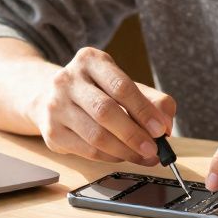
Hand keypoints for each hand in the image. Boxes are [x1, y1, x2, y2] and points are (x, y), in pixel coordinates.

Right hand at [25, 47, 175, 164]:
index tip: (161, 129)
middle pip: (106, 111)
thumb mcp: (123, 85)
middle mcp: (68, 79)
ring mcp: (56, 106)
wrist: (51, 97)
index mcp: (90, 60)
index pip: (121, 86)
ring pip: (95, 135)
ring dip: (125, 151)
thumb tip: (166, 124)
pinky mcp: (51, 132)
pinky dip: (110, 157)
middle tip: (153, 149)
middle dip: (134, 134)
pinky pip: (87, 150)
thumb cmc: (96, 92)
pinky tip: (122, 156)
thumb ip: (152, 100)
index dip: (143, 110)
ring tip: (142, 156)